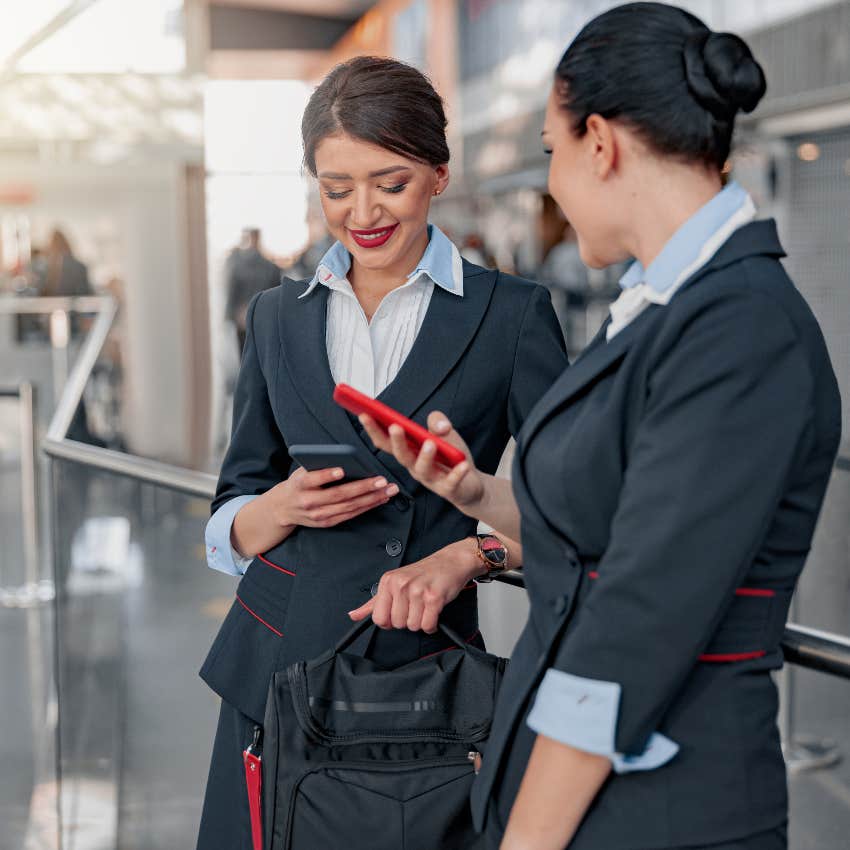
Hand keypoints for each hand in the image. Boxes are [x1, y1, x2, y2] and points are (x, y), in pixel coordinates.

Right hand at [271, 466, 397, 528]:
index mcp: (300, 484)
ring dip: (371, 499)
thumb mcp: (301, 471)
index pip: (312, 479)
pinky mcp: (327, 523)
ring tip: (388, 490)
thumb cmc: (298, 484)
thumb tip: (346, 458)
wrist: (283, 509)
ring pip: (349, 506)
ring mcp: (319, 515)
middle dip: (363, 487)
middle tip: (382, 480)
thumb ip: (318, 466)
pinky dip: (367, 506)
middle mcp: (309, 501)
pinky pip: (351, 514)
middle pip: (338, 495)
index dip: (326, 475)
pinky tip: (381, 499)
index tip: (341, 469)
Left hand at [348, 539, 480, 632]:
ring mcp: (417, 590)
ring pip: (413, 626)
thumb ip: (373, 602)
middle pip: (397, 624)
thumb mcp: (394, 583)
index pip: (378, 618)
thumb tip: (353, 615)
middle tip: (416, 605)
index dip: (390, 620)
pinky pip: (427, 626)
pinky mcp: (434, 597)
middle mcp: (400, 584)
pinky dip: (432, 625)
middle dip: (408, 619)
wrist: (450, 562)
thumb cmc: (423, 573)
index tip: (399, 611)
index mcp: (388, 581)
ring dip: (422, 621)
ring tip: (425, 606)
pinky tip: (433, 611)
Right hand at [359, 411, 484, 512]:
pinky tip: (462, 465)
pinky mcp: (448, 489)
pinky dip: (456, 473)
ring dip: (425, 456)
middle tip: (394, 426)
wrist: (470, 486)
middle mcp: (415, 467)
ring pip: (422, 469)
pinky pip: (450, 482)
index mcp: (410, 452)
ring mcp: (430, 479)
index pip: (387, 441)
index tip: (364, 414)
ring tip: (430, 443)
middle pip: (401, 455)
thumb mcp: (445, 434)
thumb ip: (438, 422)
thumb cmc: (451, 459)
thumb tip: (437, 423)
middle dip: (396, 441)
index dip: (374, 429)